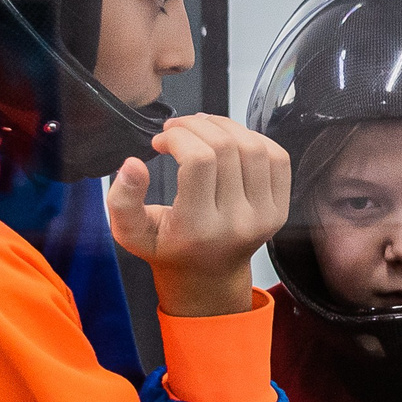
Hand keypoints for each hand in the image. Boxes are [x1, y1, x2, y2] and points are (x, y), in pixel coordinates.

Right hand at [106, 116, 291, 316]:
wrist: (207, 276)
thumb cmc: (169, 248)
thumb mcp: (131, 232)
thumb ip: (122, 200)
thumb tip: (132, 164)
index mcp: (198, 229)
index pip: (198, 161)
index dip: (178, 137)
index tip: (162, 140)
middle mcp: (236, 223)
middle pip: (226, 147)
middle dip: (197, 125)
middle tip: (179, 128)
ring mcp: (264, 217)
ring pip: (253, 147)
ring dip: (225, 126)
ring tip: (203, 128)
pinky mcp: (279, 209)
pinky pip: (277, 158)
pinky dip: (253, 138)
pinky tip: (230, 142)